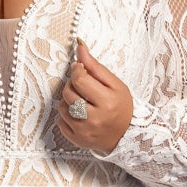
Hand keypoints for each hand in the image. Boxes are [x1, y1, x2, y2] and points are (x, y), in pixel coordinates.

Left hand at [55, 39, 132, 153]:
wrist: (126, 135)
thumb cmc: (121, 107)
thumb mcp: (114, 83)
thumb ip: (95, 65)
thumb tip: (79, 46)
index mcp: (107, 101)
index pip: (79, 79)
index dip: (76, 70)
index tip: (79, 68)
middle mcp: (95, 118)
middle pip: (68, 93)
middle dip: (72, 85)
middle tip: (83, 87)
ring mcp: (84, 131)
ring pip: (62, 107)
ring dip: (68, 101)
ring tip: (82, 102)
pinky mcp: (77, 140)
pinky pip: (60, 122)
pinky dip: (66, 116)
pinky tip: (79, 115)